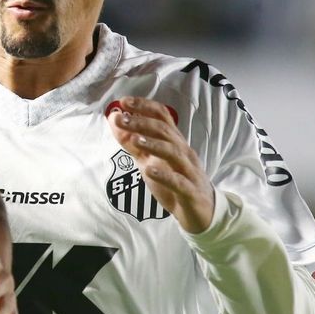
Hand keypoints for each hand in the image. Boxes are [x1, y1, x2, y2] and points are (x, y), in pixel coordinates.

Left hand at [107, 96, 214, 233]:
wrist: (200, 212)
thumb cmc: (174, 182)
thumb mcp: (150, 161)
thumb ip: (133, 143)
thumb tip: (114, 121)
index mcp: (174, 142)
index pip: (162, 117)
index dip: (144, 106)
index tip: (124, 101)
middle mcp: (183, 152)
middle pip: (165, 131)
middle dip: (142, 122)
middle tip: (121, 118)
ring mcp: (189, 171)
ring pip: (174, 152)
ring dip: (153, 144)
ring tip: (135, 139)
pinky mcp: (190, 191)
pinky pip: (179, 182)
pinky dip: (164, 175)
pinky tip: (149, 171)